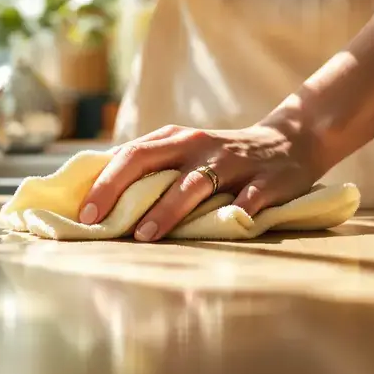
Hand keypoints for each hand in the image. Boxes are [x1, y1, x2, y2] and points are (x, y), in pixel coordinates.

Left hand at [79, 122, 322, 241]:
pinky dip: (235, 214)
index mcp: (175, 139)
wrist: (291, 142)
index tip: (82, 213)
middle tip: (97, 221)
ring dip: (166, 210)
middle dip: (118, 189)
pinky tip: (222, 229)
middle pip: (148, 160)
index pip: (129, 154)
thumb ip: (152, 169)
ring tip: (145, 235)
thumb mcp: (186, 152)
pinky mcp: (265, 181)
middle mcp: (198, 146)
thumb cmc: (223, 157)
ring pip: (192, 184)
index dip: (103, 182)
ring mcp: (232, 163)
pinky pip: (247, 199)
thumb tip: (100, 199)